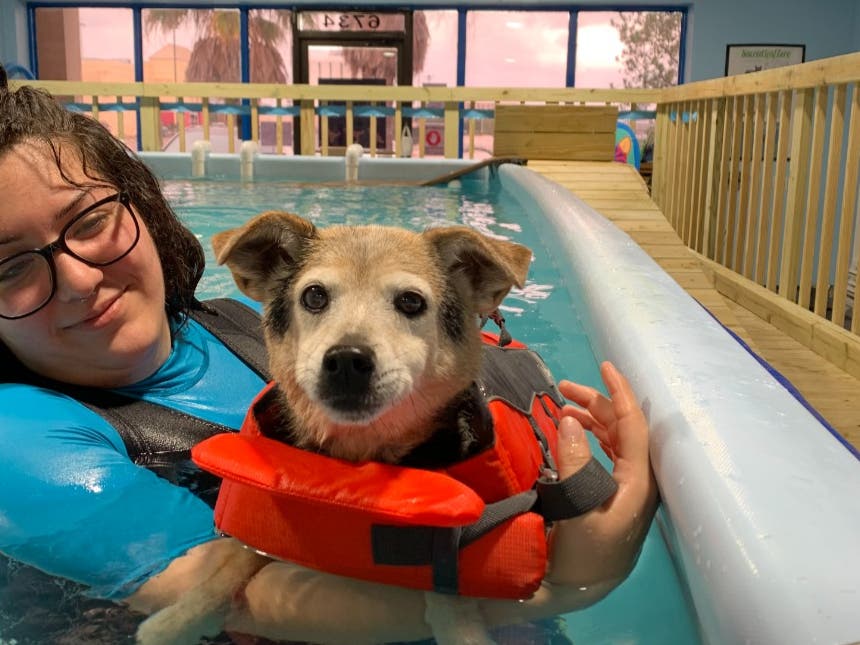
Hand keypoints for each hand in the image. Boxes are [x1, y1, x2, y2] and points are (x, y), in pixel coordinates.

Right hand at [544, 361, 658, 587]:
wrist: (583, 587)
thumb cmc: (587, 552)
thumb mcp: (579, 508)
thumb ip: (575, 462)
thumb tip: (571, 419)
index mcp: (638, 479)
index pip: (633, 424)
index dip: (620, 393)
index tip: (606, 366)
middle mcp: (636, 477)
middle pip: (621, 427)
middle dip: (596, 403)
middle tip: (563, 388)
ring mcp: (625, 485)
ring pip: (612, 438)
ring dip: (590, 419)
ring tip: (562, 406)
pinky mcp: (611, 493)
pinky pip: (605, 452)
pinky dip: (588, 436)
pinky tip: (570, 431)